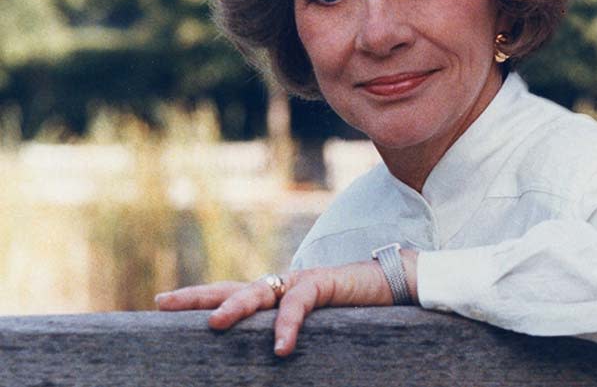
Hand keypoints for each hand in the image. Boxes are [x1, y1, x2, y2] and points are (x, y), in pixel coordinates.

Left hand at [155, 250, 417, 355]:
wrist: (390, 284)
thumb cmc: (352, 309)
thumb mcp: (312, 327)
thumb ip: (286, 333)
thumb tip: (265, 358)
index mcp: (275, 294)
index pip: (230, 294)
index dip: (198, 298)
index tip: (162, 302)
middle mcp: (281, 284)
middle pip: (232, 287)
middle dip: (198, 296)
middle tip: (164, 302)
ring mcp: (300, 281)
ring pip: (260, 292)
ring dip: (236, 308)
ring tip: (214, 325)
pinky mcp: (322, 283)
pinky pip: (299, 304)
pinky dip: (288, 325)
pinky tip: (281, 348)